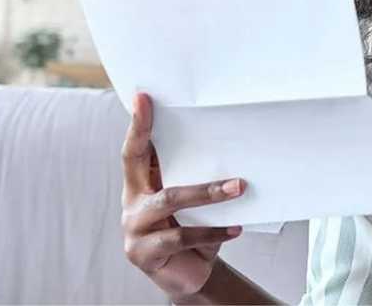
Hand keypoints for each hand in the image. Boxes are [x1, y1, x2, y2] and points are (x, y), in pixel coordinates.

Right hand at [120, 92, 245, 300]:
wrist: (190, 274)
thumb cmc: (194, 228)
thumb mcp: (194, 202)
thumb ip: (196, 177)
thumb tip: (232, 146)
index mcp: (141, 184)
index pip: (134, 149)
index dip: (138, 124)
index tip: (144, 97)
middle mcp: (132, 202)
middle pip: (138, 164)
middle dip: (155, 138)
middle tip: (184, 117)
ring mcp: (134, 228)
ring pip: (169, 200)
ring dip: (208, 193)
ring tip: (239, 187)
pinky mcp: (144, 253)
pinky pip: (180, 236)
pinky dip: (212, 232)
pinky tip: (235, 228)